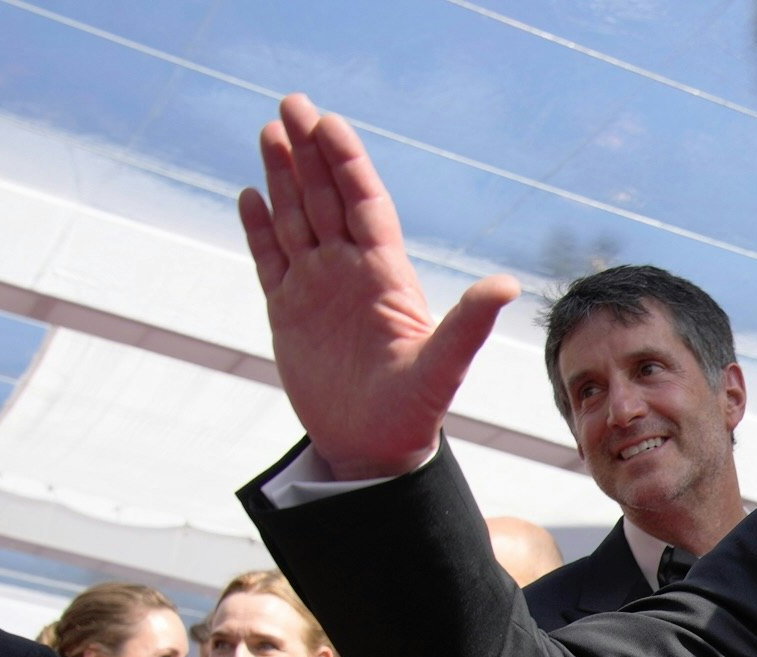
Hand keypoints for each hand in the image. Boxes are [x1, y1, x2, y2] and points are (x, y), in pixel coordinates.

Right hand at [237, 95, 523, 480]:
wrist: (373, 451)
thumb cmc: (413, 415)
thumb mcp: (442, 368)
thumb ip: (467, 324)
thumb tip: (505, 285)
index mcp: (386, 276)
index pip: (364, 203)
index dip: (347, 162)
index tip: (328, 122)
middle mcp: (351, 273)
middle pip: (327, 198)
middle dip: (309, 152)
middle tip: (291, 104)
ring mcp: (318, 290)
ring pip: (297, 220)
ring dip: (283, 178)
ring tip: (270, 132)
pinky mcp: (289, 314)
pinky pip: (271, 261)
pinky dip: (259, 229)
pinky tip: (251, 196)